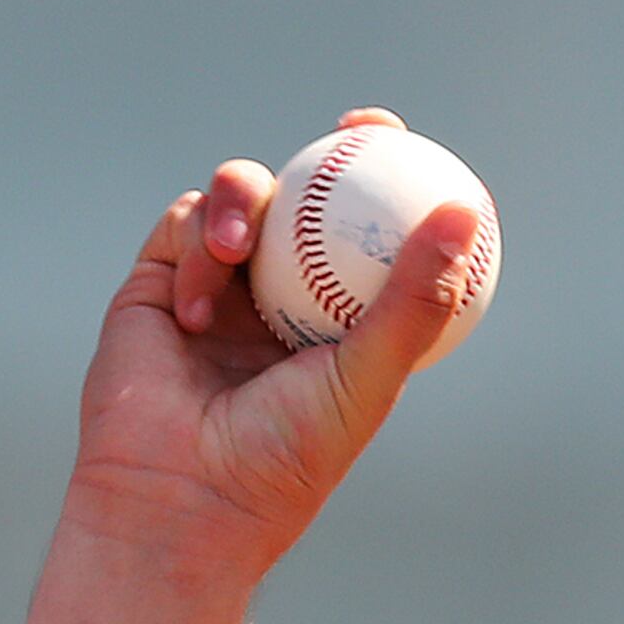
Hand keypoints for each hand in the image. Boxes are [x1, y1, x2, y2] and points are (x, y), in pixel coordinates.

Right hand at [62, 107, 480, 582]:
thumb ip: (412, 300)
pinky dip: (194, 251)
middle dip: (333, 155)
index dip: (396, 188)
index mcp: (343, 325)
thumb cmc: (286, 455)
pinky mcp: (159, 285)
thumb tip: (463, 217)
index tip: (412, 148)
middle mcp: (286, 300)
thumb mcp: (366, 376)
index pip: (375, 242)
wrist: (180, 496)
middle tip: (355, 127)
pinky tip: (196, 306)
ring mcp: (222, 289)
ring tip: (238, 248)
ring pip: (244, 201)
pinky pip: (184, 228)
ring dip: (244, 204)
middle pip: (311, 202)